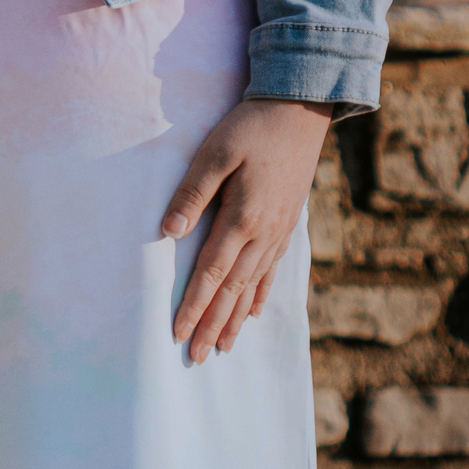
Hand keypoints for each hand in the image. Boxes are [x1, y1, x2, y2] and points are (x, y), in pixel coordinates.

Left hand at [162, 98, 332, 362]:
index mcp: (242, 218)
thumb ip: (192, 194)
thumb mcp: (215, 153)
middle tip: (195, 358)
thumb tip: (168, 233)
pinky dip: (259, 295)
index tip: (177, 333)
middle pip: (232, 291)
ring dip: (235, 320)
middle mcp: (263, 233)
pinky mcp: (287, 224)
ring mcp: (278, 231)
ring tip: (223, 348)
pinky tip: (252, 313)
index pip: (211, 274)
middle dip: (212, 326)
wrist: (300, 110)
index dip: (193, 306)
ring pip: (253, 287)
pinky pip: (271, 270)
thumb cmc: (250, 127)